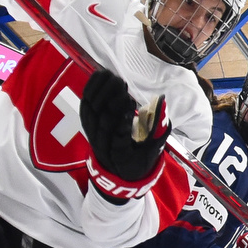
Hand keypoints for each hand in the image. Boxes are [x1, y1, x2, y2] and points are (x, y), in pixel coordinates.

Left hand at [81, 69, 168, 200]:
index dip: (122, 119)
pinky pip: (85, 105)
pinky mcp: (87, 123)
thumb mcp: (154, 148)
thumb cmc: (139, 158)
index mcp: (121, 154)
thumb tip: (162, 101)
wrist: (118, 171)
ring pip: (91, 111)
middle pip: (102, 120)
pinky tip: (100, 76)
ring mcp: (92, 134)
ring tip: (113, 77)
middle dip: (111, 100)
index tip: (131, 103)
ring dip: (101, 92)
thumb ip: (159, 127)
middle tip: (122, 83)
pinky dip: (91, 89)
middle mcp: (103, 145)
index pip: (118, 136)